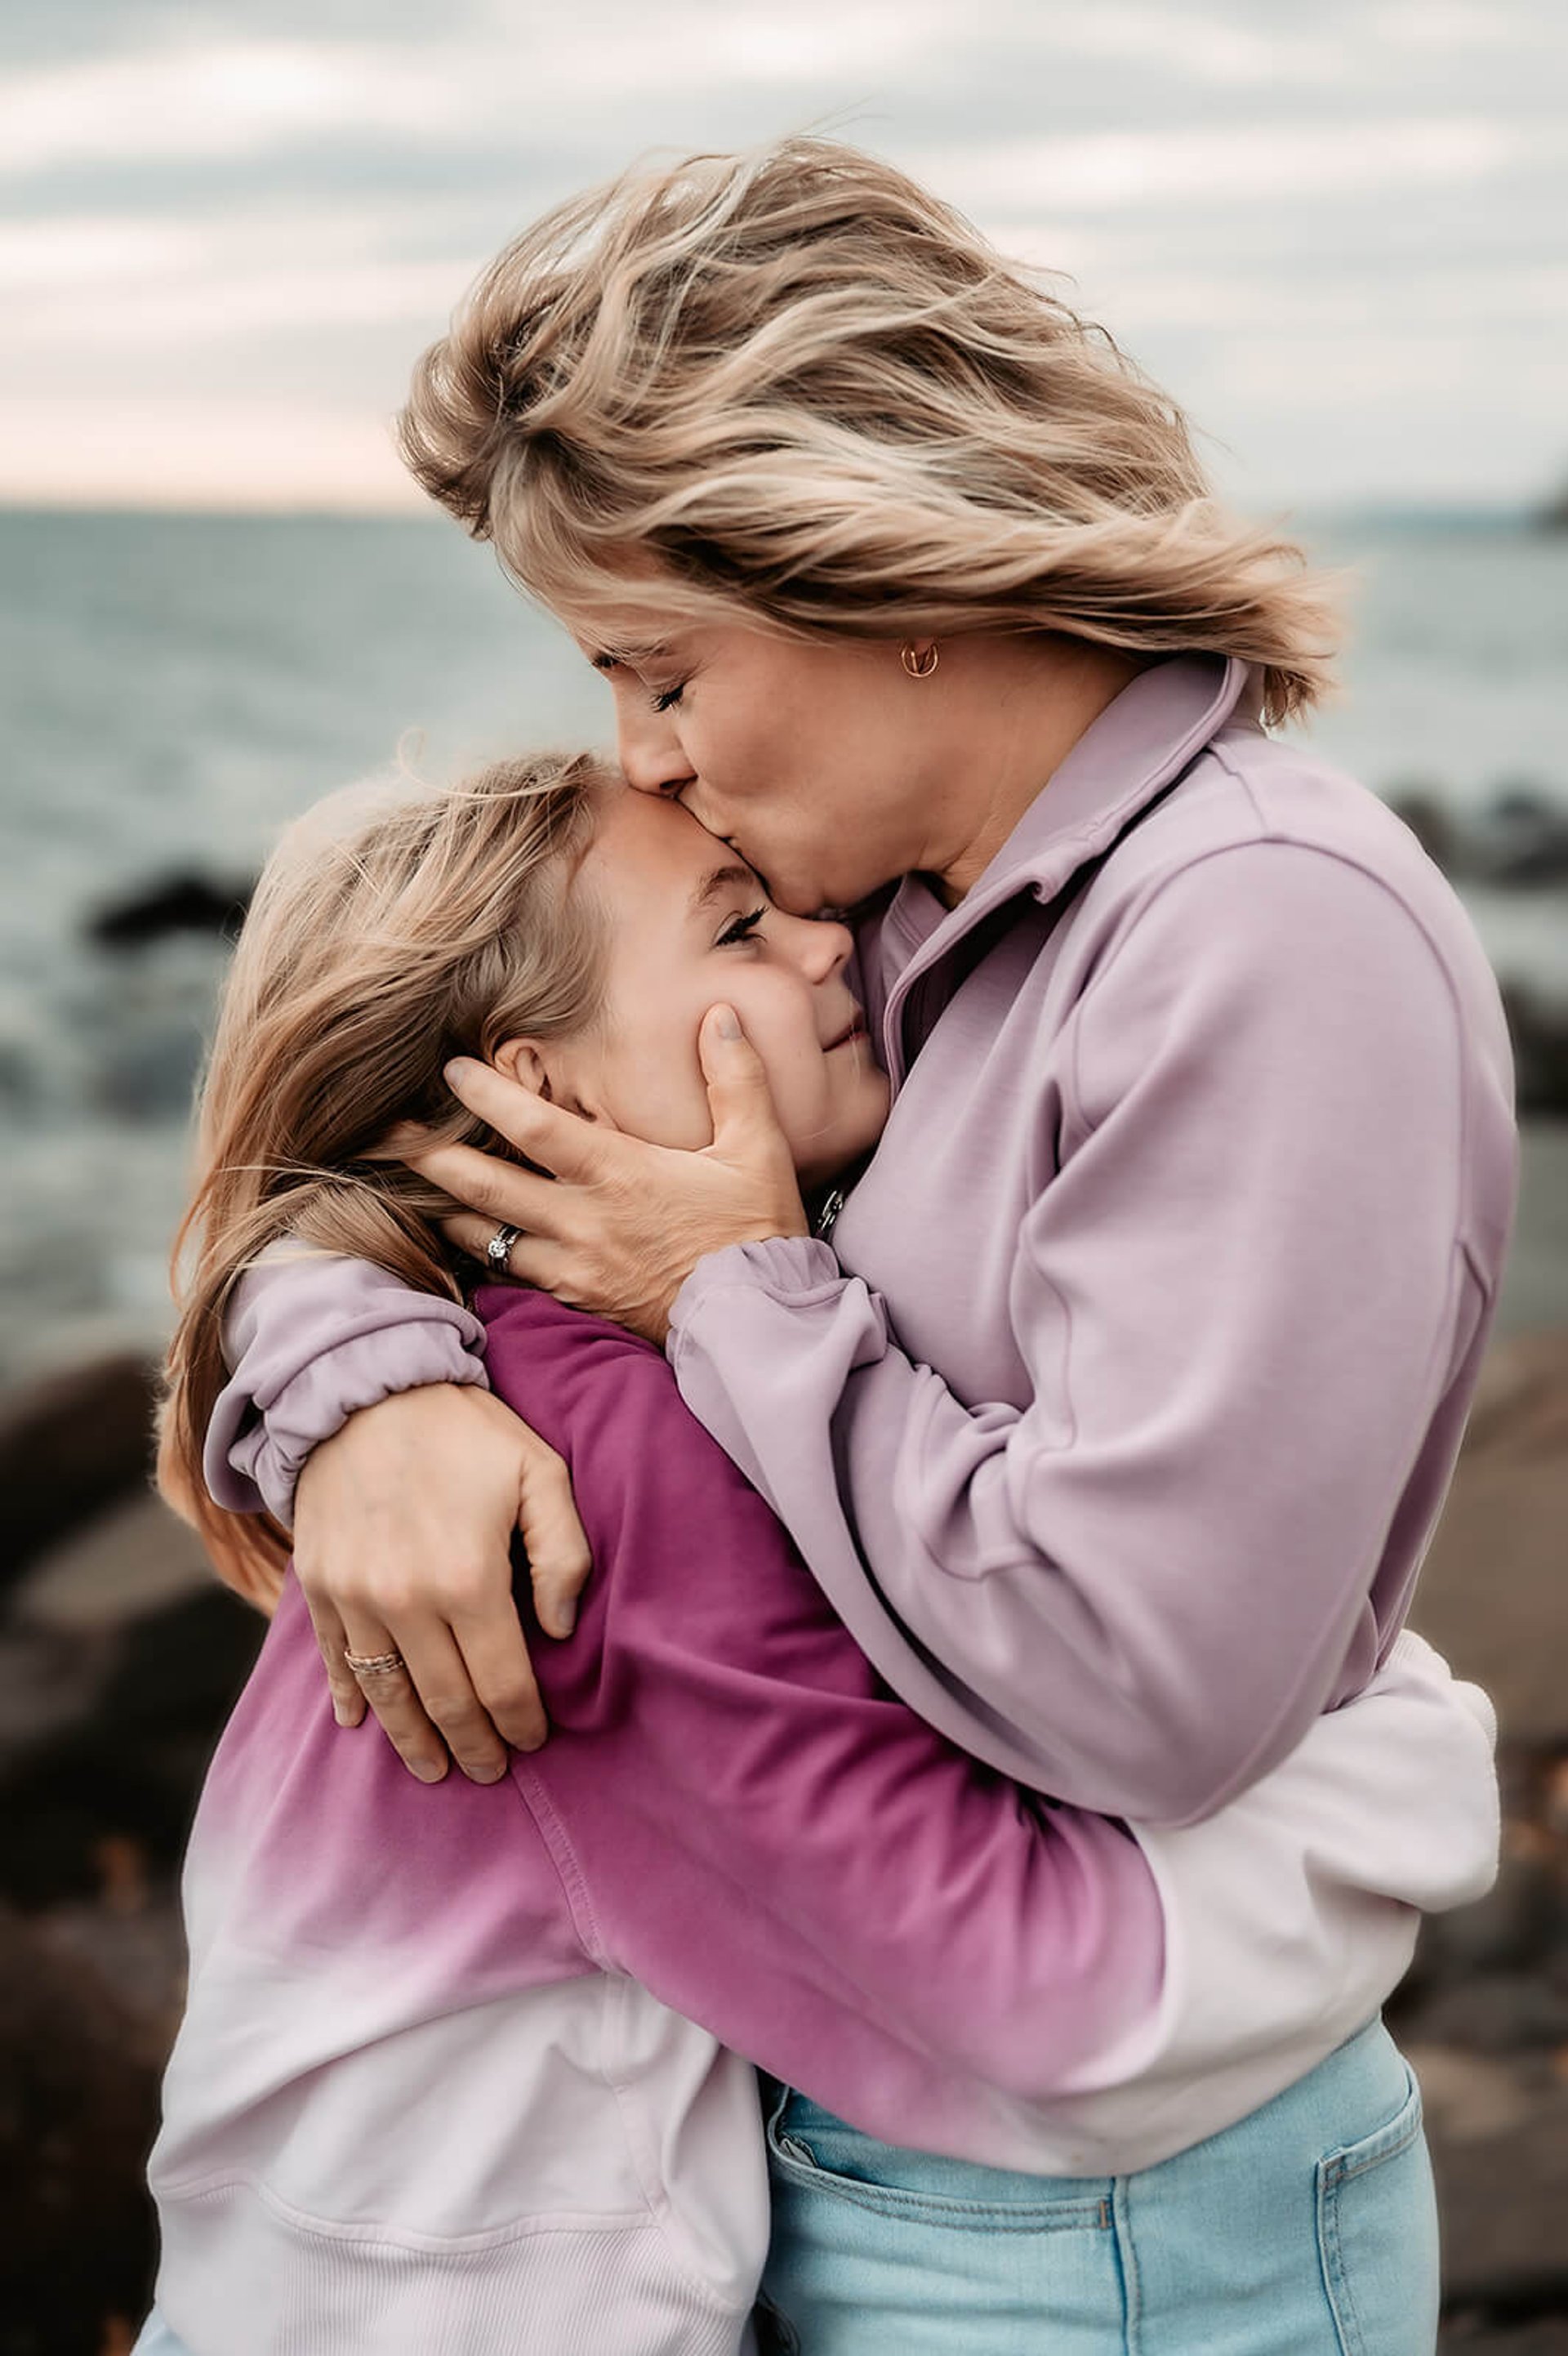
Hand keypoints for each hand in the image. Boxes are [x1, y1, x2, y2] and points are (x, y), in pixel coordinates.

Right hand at [294, 1384, 590, 1781]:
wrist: (364, 1387)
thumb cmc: (465, 1429)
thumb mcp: (540, 1471)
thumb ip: (563, 1553)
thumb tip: (561, 1629)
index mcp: (468, 1581)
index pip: (502, 1683)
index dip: (521, 1722)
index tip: (534, 1742)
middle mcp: (405, 1603)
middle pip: (446, 1703)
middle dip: (473, 1746)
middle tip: (491, 1770)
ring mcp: (353, 1599)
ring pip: (388, 1696)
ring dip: (413, 1741)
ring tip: (435, 1769)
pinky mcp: (317, 1586)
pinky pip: (333, 1661)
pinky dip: (349, 1698)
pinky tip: (360, 1725)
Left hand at [409, 1005, 807, 1343]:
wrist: (758, 1322)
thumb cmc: (756, 1232)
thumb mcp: (757, 1148)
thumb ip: (735, 1078)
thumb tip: (721, 1015)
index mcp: (619, 1174)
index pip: (532, 1126)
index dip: (485, 1094)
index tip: (450, 1070)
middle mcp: (583, 1221)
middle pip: (483, 1186)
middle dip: (428, 1156)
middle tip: (382, 1134)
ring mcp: (573, 1268)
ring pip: (484, 1238)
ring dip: (443, 1210)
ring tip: (409, 1186)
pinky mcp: (577, 1302)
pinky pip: (510, 1277)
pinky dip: (479, 1255)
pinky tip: (463, 1242)